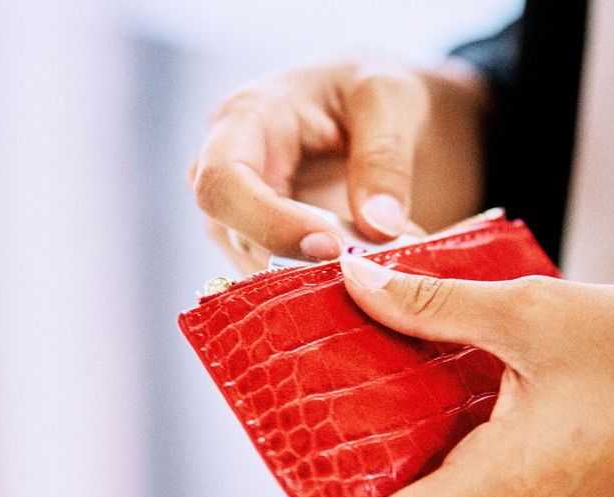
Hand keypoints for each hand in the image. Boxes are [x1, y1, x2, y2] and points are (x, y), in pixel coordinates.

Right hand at [189, 59, 489, 272]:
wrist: (375, 111)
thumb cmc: (371, 90)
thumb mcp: (390, 98)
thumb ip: (385, 157)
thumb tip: (380, 229)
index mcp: (246, 120)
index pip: (223, 183)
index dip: (269, 223)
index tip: (332, 247)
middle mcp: (228, 171)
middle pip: (232, 236)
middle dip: (297, 262)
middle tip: (366, 272)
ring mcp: (241, 214)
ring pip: (254, 270)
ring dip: (311, 282)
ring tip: (375, 273)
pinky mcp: (263, 245)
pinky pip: (276, 284)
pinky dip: (320, 290)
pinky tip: (365, 281)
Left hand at [306, 255, 613, 496]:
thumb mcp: (532, 311)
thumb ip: (432, 301)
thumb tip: (355, 279)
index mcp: (505, 488)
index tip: (295, 474)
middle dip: (371, 463)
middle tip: (345, 401)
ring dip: (426, 453)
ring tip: (410, 386)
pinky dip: (470, 458)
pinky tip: (474, 400)